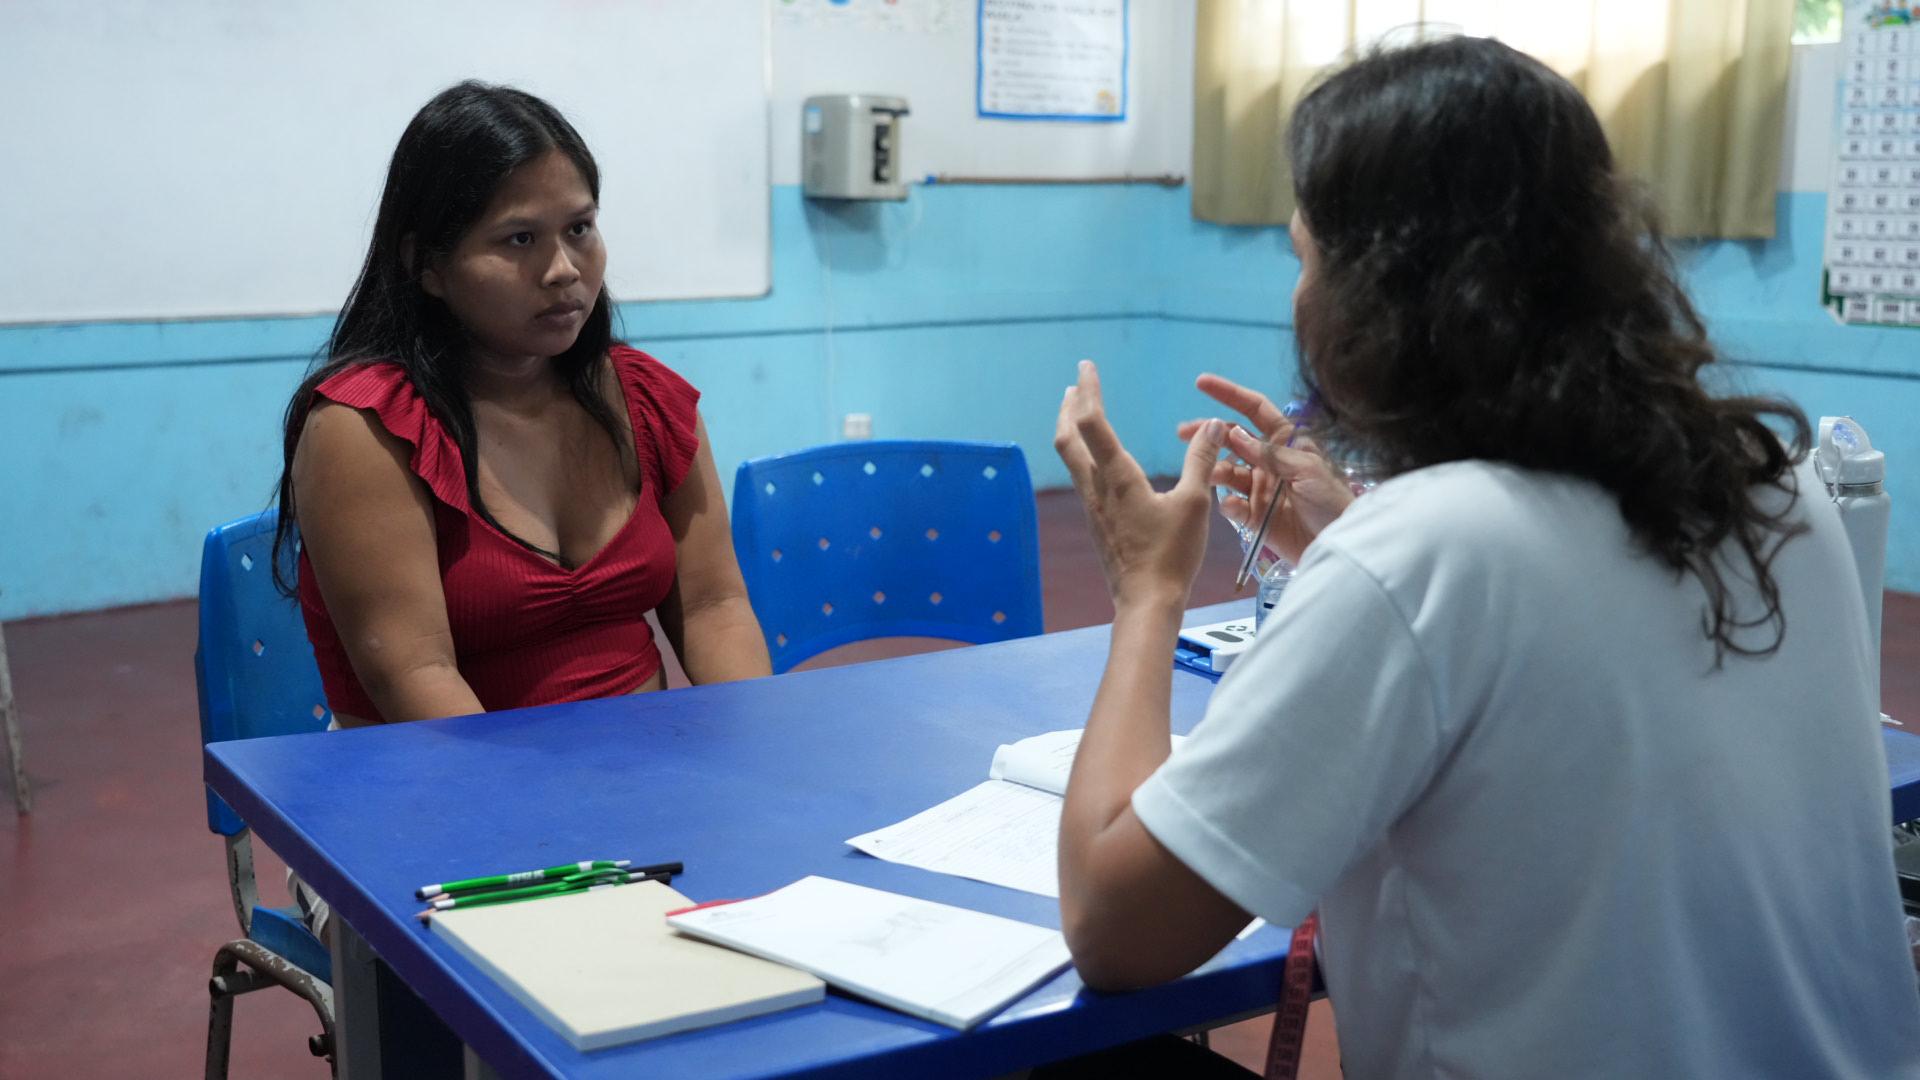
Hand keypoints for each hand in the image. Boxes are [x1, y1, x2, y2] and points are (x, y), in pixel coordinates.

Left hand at [1056, 360, 1227, 611]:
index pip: (1091, 422)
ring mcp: (1092, 507)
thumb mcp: (1196, 503)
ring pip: (1070, 459)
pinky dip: (1081, 454)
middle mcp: (1096, 488)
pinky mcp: (1096, 522)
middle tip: (1074, 385)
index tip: (1085, 367)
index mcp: (1118, 478)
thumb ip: (1202, 460)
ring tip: (1077, 413)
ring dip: (1071, 429)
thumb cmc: (1172, 555)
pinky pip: (1081, 477)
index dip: (1087, 390)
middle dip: (1069, 407)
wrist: (1146, 602)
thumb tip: (1213, 424)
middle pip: (1068, 438)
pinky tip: (1095, 460)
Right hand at [1175, 373, 1352, 565]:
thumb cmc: (1331, 500)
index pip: (1254, 410)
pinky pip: (1233, 505)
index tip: (1201, 383)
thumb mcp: (1306, 470)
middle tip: (1183, 434)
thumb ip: (1270, 453)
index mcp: (1285, 442)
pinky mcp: (1255, 516)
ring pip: (1227, 472)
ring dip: (1216, 471)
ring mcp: (1260, 488)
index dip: (1230, 394)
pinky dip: (1229, 505)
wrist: (1338, 543)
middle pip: (1232, 440)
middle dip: (1208, 435)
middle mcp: (1269, 461)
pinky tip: (1232, 506)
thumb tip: (1235, 433)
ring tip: (1208, 474)